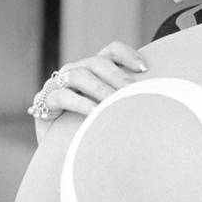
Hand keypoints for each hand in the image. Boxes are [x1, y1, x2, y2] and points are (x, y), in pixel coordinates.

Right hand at [29, 41, 147, 131]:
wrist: (60, 150)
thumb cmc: (91, 127)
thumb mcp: (111, 111)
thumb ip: (127, 101)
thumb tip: (156, 100)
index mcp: (95, 68)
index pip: (111, 51)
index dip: (127, 55)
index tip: (144, 70)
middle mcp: (76, 71)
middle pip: (98, 62)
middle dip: (118, 76)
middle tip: (133, 91)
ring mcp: (59, 84)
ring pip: (80, 75)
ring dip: (100, 88)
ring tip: (115, 102)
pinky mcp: (45, 101)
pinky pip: (62, 96)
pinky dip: (80, 103)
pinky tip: (94, 113)